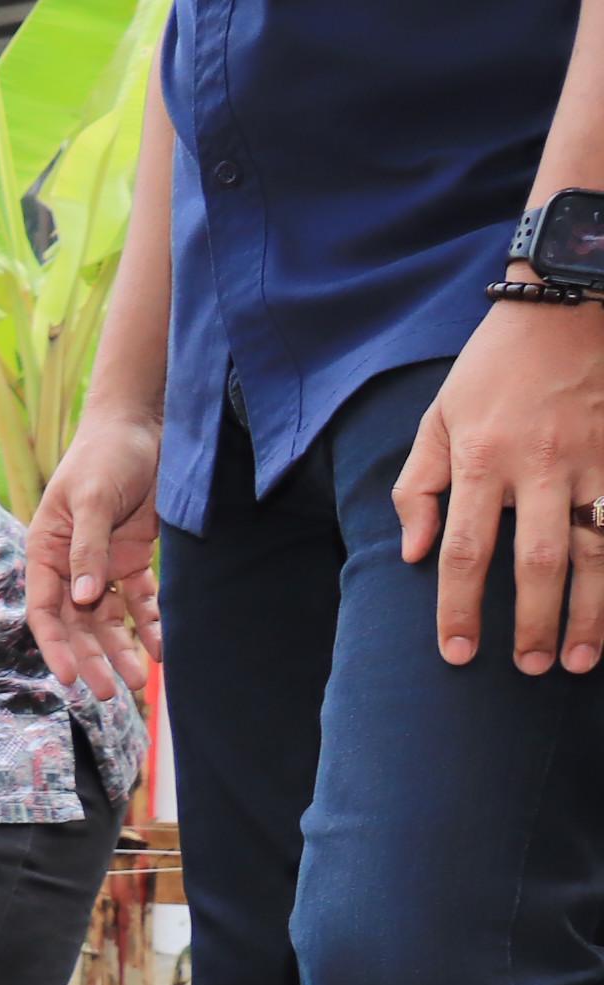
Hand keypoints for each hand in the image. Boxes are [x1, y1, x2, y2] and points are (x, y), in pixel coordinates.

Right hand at [26, 408, 165, 696]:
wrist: (145, 426)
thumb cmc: (105, 456)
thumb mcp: (90, 499)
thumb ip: (88, 549)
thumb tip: (84, 600)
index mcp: (45, 551)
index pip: (44, 610)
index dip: (55, 646)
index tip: (70, 677)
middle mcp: (70, 565)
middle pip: (78, 624)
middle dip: (94, 659)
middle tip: (112, 693)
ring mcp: (104, 564)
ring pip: (109, 620)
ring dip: (122, 650)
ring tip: (140, 682)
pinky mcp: (135, 559)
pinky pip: (141, 601)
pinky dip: (151, 624)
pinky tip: (162, 648)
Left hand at [394, 297, 603, 672]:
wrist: (572, 301)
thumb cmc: (495, 365)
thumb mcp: (439, 417)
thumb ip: (419, 486)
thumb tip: (415, 555)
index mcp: (482, 459)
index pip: (465, 552)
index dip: (459, 609)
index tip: (457, 653)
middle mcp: (540, 464)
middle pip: (538, 562)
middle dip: (533, 622)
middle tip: (529, 667)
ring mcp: (596, 456)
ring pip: (598, 549)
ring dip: (592, 611)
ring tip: (579, 659)